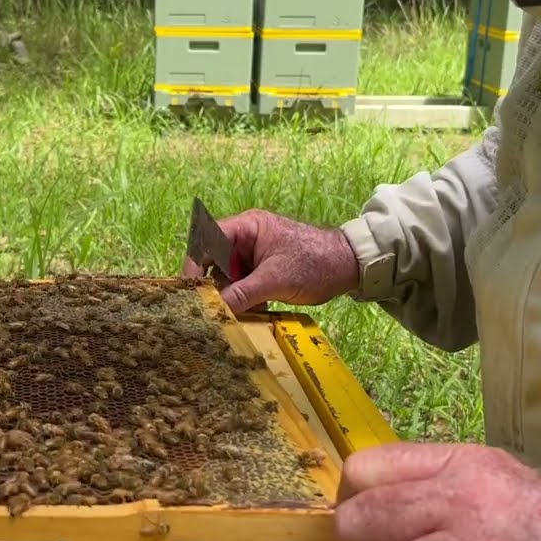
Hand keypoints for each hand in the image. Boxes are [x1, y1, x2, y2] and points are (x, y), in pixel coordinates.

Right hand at [180, 209, 359, 312]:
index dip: (194, 264)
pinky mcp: (261, 272)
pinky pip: (241, 286)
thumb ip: (243, 293)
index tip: (191, 290)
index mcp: (247, 227)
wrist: (350, 267)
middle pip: (213, 261)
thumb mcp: (276, 279)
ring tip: (236, 313)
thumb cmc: (316, 262)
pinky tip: (252, 313)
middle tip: (211, 308)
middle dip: (213, 285)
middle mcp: (245, 239)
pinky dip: (243, 301)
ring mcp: (253, 256)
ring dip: (229, 297)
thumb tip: (215, 310)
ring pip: (226, 277)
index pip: (206, 239)